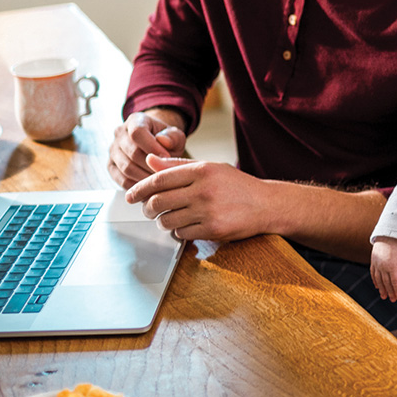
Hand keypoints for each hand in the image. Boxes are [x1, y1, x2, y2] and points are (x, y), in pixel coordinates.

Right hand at [108, 109, 186, 189]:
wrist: (156, 146)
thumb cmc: (166, 141)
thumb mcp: (176, 136)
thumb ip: (173, 137)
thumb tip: (163, 141)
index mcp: (135, 120)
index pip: (137, 132)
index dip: (152, 147)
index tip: (166, 158)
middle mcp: (120, 133)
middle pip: (132, 152)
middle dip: (150, 166)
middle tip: (165, 175)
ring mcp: (113, 151)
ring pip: (126, 168)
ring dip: (144, 178)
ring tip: (159, 182)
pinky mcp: (111, 167)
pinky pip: (122, 180)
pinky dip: (136, 186)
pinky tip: (149, 188)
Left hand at [125, 157, 270, 241]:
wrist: (266, 204)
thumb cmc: (236, 185)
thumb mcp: (210, 168)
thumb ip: (178, 166)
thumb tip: (150, 161)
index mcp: (201, 170)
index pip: (159, 179)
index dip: (140, 188)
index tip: (130, 195)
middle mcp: (203, 189)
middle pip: (158, 202)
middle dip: (147, 209)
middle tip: (148, 210)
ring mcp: (208, 211)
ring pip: (167, 221)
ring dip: (163, 222)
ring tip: (169, 218)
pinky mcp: (213, 230)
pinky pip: (182, 235)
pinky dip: (179, 233)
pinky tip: (186, 226)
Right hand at [370, 238, 396, 301]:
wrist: (388, 235)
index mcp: (393, 268)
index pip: (396, 283)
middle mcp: (384, 268)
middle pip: (387, 284)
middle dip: (390, 293)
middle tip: (393, 300)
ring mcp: (377, 265)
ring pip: (379, 281)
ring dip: (382, 290)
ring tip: (384, 296)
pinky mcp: (373, 262)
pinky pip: (373, 274)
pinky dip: (375, 281)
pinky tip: (377, 286)